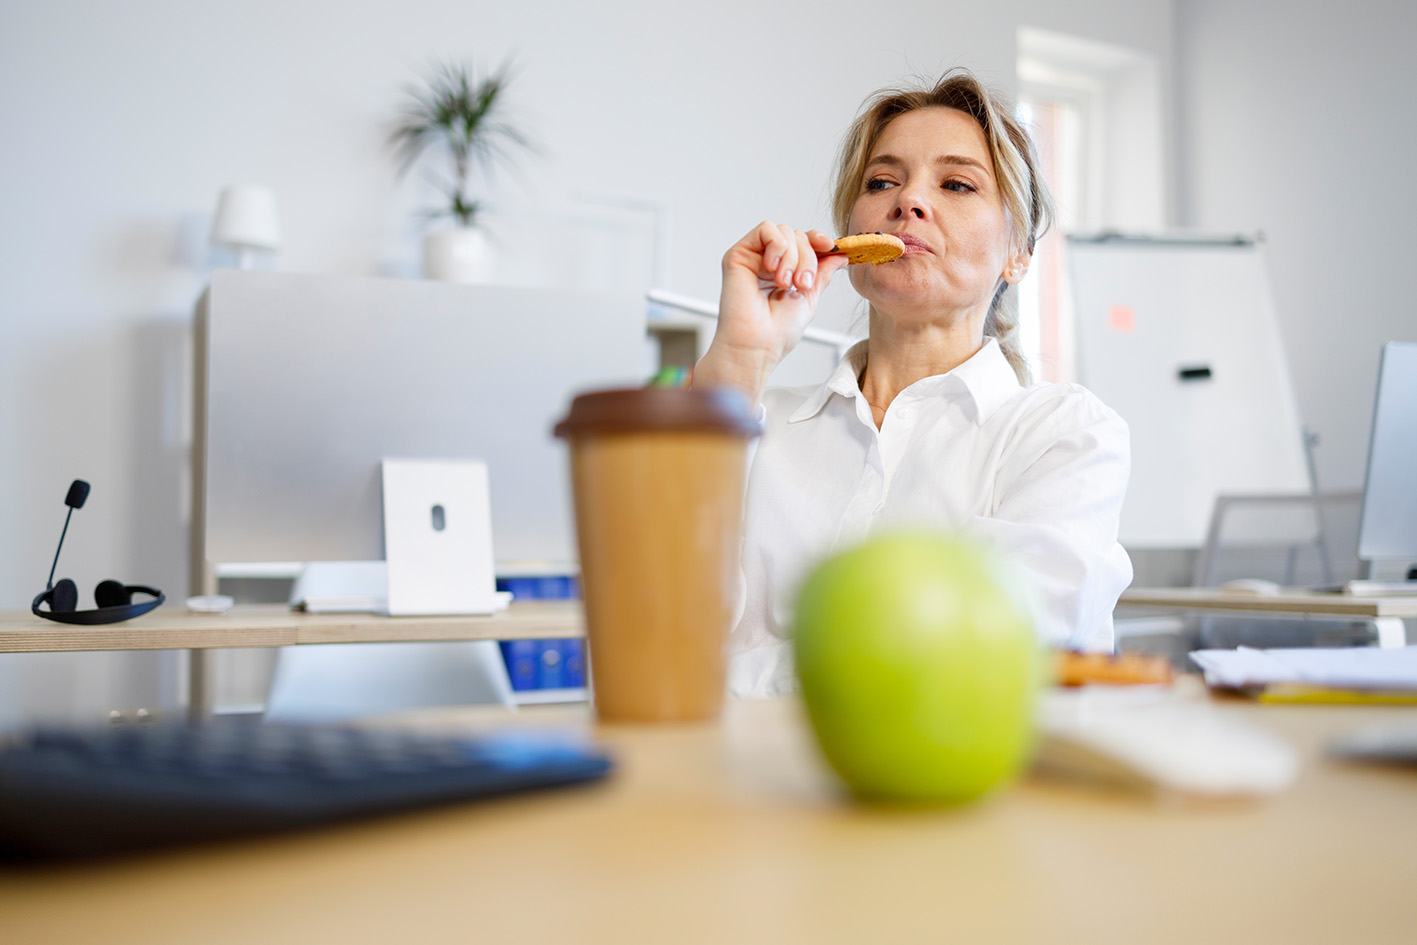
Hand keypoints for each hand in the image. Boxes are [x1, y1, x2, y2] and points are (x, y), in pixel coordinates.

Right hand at [694, 222, 849, 401]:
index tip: (831, 247)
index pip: (803, 242)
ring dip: (792, 257)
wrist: (757, 345)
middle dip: (807, 258)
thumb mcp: (810, 298)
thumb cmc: (777, 332)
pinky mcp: (738, 255)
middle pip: (797, 236)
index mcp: (783, 272)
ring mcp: (753, 258)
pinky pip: (765, 229)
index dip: (818, 240)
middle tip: (800, 284)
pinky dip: (777, 245)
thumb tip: (840, 255)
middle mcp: (767, 263)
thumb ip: (822, 274)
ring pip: (784, 232)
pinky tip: (772, 269)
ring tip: (784, 283)